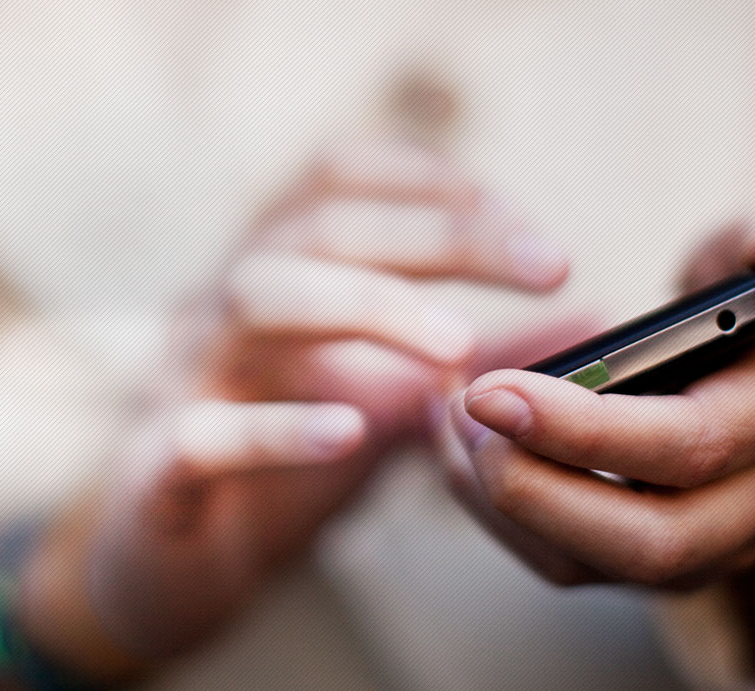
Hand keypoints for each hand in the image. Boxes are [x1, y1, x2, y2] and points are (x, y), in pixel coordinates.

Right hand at [19, 139, 574, 677]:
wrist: (174, 558)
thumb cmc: (283, 460)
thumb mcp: (391, 399)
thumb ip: (481, 363)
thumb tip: (595, 322)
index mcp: (275, 272)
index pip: (341, 178)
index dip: (438, 185)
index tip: (534, 234)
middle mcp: (224, 304)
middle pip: (315, 227)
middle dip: (435, 237)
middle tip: (544, 269)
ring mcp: (185, 378)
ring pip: (253, 298)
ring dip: (363, 308)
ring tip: (456, 349)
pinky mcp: (160, 465)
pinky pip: (203, 429)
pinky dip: (275, 428)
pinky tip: (346, 436)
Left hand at [441, 225, 754, 587]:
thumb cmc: (750, 295)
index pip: (694, 445)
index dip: (587, 429)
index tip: (491, 389)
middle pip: (651, 540)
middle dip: (533, 487)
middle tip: (459, 413)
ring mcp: (714, 541)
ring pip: (597, 566)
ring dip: (503, 501)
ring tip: (449, 422)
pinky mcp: (654, 558)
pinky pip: (567, 565)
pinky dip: (497, 514)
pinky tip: (458, 450)